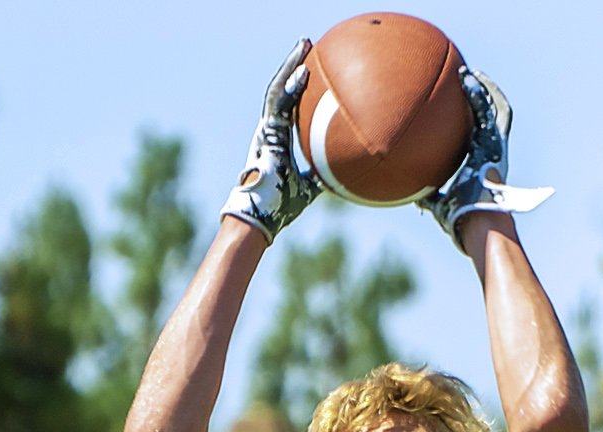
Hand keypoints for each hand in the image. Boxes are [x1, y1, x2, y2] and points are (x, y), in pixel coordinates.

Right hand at [221, 39, 321, 244]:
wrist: (262, 214)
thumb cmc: (280, 207)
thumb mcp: (308, 189)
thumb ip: (319, 177)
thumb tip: (340, 176)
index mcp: (277, 140)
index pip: (288, 107)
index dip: (297, 88)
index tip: (310, 71)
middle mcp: (269, 130)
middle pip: (281, 90)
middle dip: (293, 66)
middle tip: (308, 47)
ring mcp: (265, 129)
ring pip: (277, 89)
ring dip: (291, 66)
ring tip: (304, 46)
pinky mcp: (265, 132)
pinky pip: (277, 103)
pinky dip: (290, 86)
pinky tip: (303, 71)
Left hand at [423, 68, 553, 250]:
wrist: (477, 217)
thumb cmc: (460, 216)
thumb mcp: (439, 203)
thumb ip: (427, 195)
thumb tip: (409, 193)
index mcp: (479, 162)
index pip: (474, 136)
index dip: (469, 122)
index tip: (457, 109)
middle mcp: (490, 150)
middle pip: (489, 117)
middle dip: (480, 99)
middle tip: (465, 83)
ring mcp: (495, 144)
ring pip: (494, 109)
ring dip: (484, 91)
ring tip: (470, 75)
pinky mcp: (496, 140)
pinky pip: (490, 110)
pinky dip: (483, 94)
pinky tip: (470, 79)